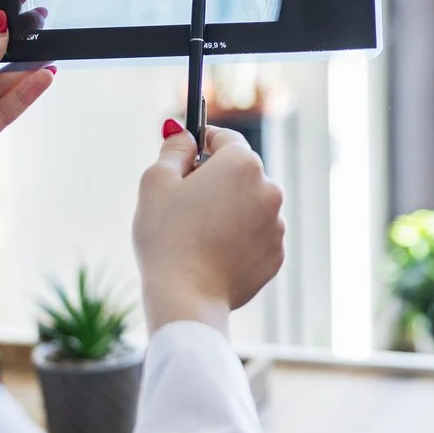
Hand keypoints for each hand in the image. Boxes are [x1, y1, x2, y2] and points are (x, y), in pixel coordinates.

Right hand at [132, 123, 284, 331]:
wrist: (186, 298)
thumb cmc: (167, 237)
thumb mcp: (156, 182)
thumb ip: (173, 149)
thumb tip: (182, 133)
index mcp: (242, 164)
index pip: (226, 139)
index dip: (204, 143)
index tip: (188, 153)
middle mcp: (269, 189)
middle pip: (240, 173)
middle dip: (215, 180)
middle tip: (184, 201)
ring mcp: (276, 225)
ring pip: (249, 206)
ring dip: (229, 210)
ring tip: (197, 234)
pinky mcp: (276, 255)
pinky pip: (256, 237)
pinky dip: (239, 239)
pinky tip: (212, 253)